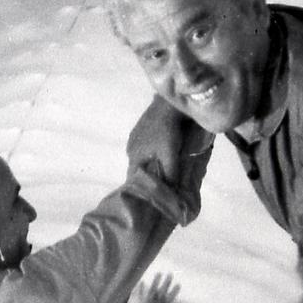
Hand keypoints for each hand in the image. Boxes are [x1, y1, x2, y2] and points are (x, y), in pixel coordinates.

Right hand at [127, 99, 214, 220]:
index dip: (143, 189)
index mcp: (133, 156)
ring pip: (144, 159)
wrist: (170, 103)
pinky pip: (147, 149)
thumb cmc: (168, 130)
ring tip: (166, 174)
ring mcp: (135, 138)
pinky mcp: (143, 130)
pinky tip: (165, 157)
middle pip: (139, 170)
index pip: (134, 180)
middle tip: (163, 188)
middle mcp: (131, 148)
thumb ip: (169, 175)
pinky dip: (154, 155)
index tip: (152, 198)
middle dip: (150, 178)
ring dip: (153, 166)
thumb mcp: (170, 155)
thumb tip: (171, 194)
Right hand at [134, 272, 180, 302]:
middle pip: (162, 292)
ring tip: (158, 274)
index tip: (178, 284)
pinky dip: (141, 291)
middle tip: (170, 274)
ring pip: (152, 293)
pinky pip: (140, 298)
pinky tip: (142, 283)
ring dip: (155, 283)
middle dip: (166, 284)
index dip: (174, 291)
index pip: (170, 298)